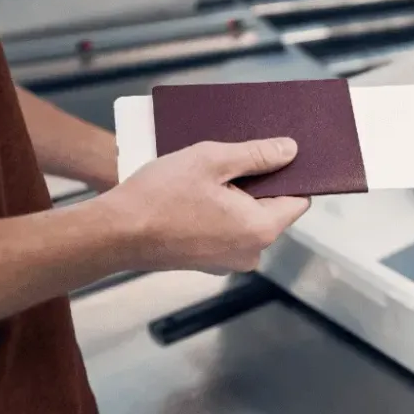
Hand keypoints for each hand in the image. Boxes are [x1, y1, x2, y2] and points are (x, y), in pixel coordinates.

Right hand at [97, 137, 309, 273]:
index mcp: (261, 229)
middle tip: (230, 160)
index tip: (274, 154)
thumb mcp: (212, 161)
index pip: (299, 199)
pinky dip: (219, 212)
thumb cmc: (160, 195)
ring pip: (247, 219)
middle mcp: (252, 252)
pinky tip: (196, 195)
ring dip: (235, 196)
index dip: (290, 174)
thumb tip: (291, 150)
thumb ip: (257, 155)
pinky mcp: (209, 263)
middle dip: (257, 183)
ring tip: (208, 176)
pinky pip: (227, 231)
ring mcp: (230, 262)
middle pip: (273, 209)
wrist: (114, 234)